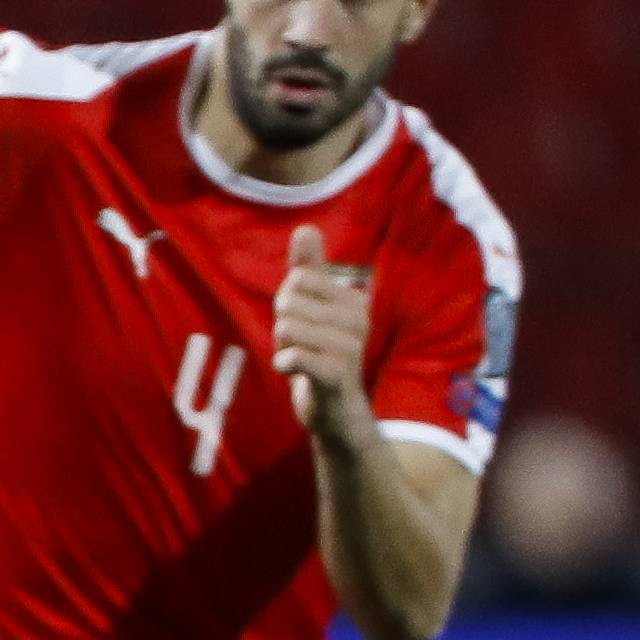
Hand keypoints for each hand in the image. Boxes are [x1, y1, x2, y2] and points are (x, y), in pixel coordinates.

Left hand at [273, 222, 374, 437]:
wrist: (336, 410)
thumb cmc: (320, 354)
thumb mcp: (314, 308)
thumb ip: (309, 268)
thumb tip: (305, 228)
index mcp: (353, 299)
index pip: (298, 278)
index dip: (287, 302)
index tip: (303, 322)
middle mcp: (357, 319)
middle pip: (288, 302)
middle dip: (282, 325)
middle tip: (300, 345)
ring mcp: (349, 348)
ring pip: (286, 328)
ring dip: (282, 347)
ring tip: (301, 358)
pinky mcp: (335, 376)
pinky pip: (293, 356)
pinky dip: (283, 363)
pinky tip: (293, 371)